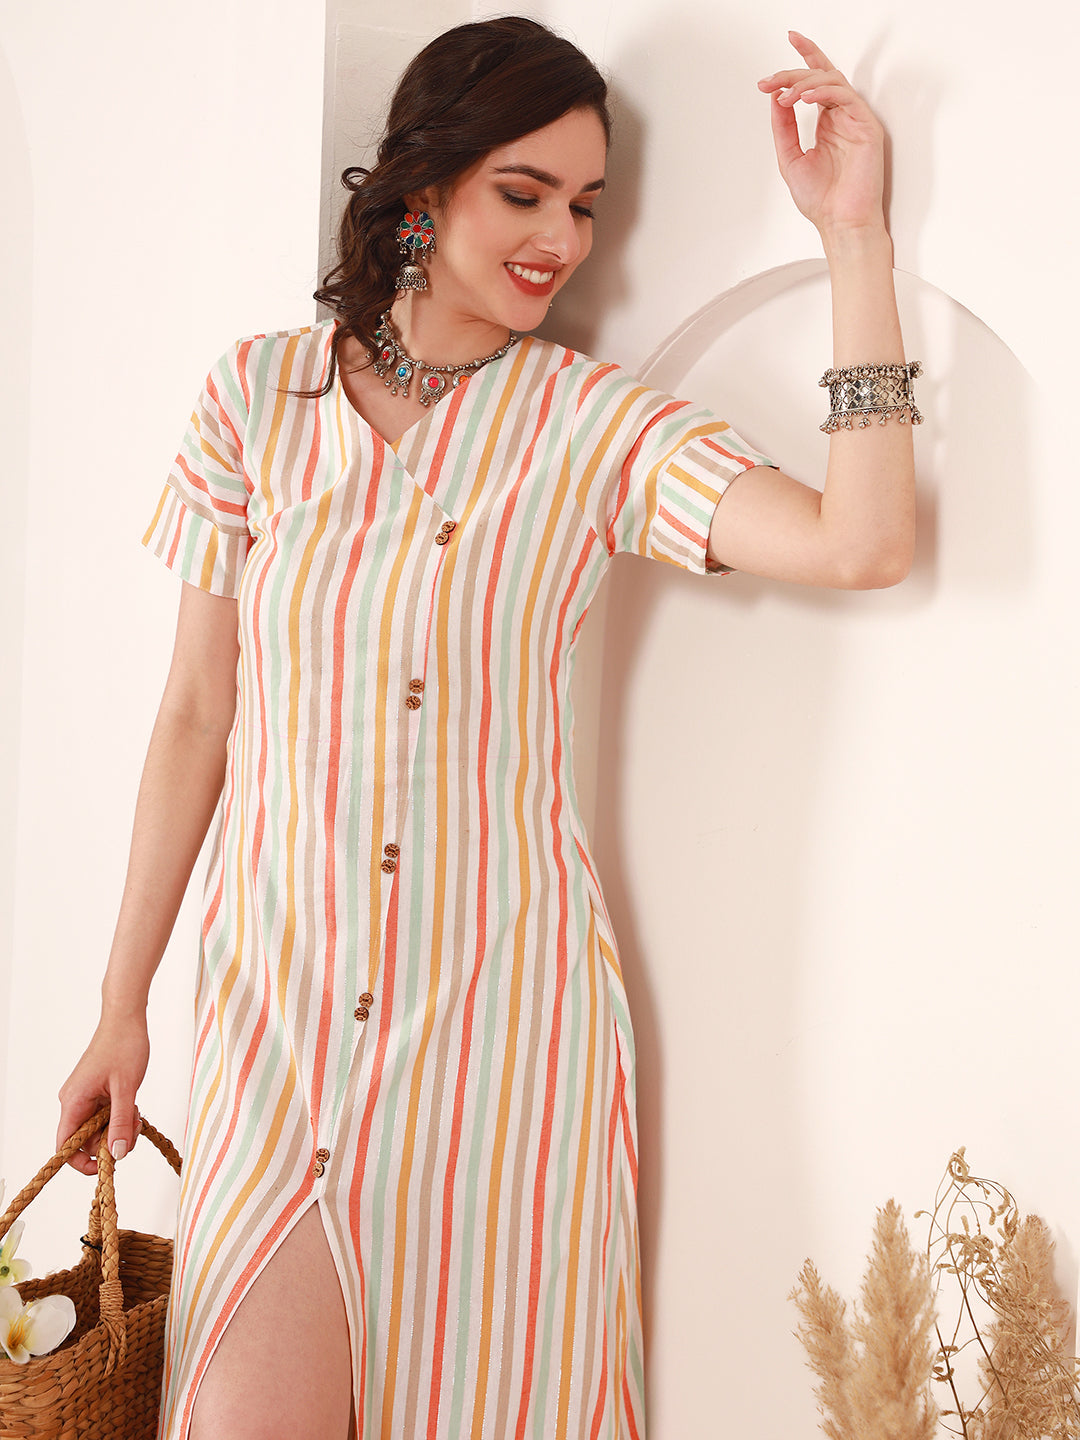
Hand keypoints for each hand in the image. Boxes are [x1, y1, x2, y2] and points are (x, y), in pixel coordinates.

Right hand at [57, 1012, 148, 1174]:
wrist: (126, 1018)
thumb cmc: (124, 1046)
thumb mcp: (126, 1089)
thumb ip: (121, 1123)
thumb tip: (117, 1154)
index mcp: (74, 1101)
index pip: (66, 1144)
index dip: (81, 1161)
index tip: (105, 1167)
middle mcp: (74, 1101)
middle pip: (86, 1139)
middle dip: (112, 1140)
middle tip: (134, 1126)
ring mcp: (85, 1096)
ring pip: (98, 1128)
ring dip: (119, 1127)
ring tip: (135, 1112)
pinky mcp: (95, 1092)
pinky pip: (104, 1115)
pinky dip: (119, 1116)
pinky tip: (132, 1106)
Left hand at [758, 32, 885, 239]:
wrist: (839, 223)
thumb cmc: (821, 200)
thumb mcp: (790, 158)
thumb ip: (783, 128)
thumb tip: (775, 97)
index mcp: (827, 124)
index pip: (816, 82)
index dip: (805, 56)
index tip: (789, 39)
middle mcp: (841, 118)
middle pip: (820, 76)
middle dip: (792, 73)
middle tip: (770, 80)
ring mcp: (855, 120)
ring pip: (832, 81)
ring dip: (805, 81)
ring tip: (785, 94)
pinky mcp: (867, 127)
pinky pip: (844, 97)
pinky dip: (823, 92)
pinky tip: (804, 98)